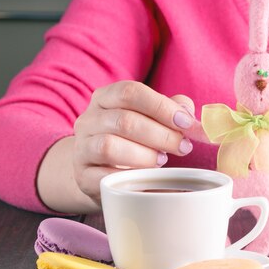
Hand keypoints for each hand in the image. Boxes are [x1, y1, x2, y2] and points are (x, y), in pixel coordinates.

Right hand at [72, 81, 195, 202]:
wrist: (98, 170)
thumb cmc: (130, 139)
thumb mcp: (149, 119)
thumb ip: (170, 109)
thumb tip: (187, 110)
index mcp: (105, 98)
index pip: (130, 92)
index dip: (161, 107)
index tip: (186, 123)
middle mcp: (88, 120)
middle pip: (124, 120)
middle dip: (161, 135)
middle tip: (183, 147)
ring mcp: (82, 148)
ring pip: (109, 146)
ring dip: (144, 155)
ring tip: (162, 160)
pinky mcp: (83, 176)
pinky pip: (104, 176)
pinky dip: (129, 176)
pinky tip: (145, 176)